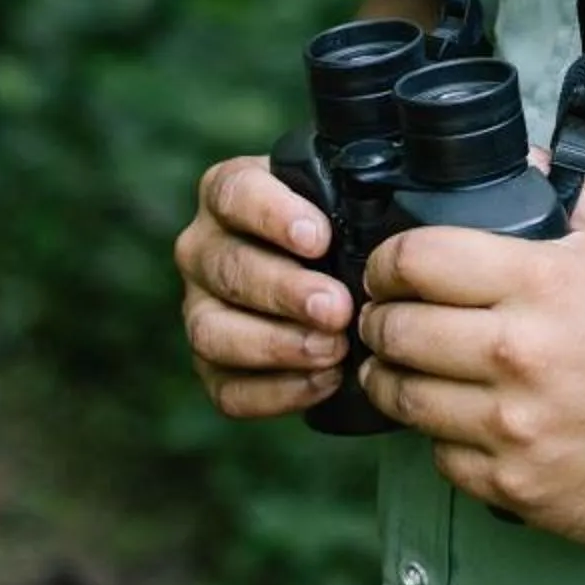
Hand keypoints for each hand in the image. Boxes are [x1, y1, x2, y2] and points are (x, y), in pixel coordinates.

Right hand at [175, 154, 356, 418]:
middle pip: (228, 268)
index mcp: (230, 193)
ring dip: (276, 345)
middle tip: (338, 307)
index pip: (234, 192)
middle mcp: (204, 249)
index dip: (273, 215)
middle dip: (285, 291)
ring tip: (333, 350)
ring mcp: (200, 309)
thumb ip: (357, 197)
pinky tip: (324, 380)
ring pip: (213, 331)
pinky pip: (227, 388)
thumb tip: (384, 206)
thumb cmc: (346, 231)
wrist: (340, 284)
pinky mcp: (211, 365)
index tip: (319, 238)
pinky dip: (276, 391)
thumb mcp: (350, 200)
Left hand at [358, 176, 584, 541]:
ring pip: (403, 399)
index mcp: (543, 284)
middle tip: (385, 318)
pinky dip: (440, 437)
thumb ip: (574, 196)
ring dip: (392, 378)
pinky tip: (458, 419)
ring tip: (401, 368)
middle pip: (394, 330)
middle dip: (378, 319)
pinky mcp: (515, 484)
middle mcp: (517, 354)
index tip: (386, 268)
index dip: (386, 260)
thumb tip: (521, 161)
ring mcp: (512, 426)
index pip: (416, 260)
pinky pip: (440, 457)